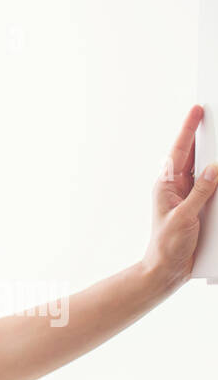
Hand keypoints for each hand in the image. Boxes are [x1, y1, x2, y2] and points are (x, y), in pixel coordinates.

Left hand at [143, 104, 217, 290]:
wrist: (166, 270)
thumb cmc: (167, 245)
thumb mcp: (183, 218)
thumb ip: (200, 193)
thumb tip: (214, 168)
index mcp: (166, 185)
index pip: (179, 152)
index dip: (188, 129)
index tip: (197, 109)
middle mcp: (176, 187)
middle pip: (194, 154)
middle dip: (205, 135)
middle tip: (215, 113)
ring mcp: (188, 195)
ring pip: (205, 168)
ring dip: (214, 154)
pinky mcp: (199, 205)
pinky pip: (212, 185)